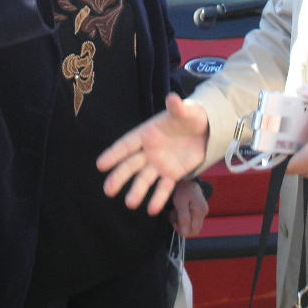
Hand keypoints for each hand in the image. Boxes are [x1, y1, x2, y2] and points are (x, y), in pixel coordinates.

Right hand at [97, 93, 208, 215]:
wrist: (207, 130)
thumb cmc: (191, 117)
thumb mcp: (186, 111)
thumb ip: (177, 108)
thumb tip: (172, 98)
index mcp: (147, 133)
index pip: (127, 145)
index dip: (114, 154)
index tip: (100, 165)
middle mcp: (149, 151)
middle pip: (130, 165)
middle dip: (119, 177)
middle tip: (108, 190)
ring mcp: (159, 164)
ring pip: (145, 179)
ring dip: (137, 191)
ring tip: (130, 204)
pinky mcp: (172, 174)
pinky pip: (164, 187)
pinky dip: (158, 198)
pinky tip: (152, 210)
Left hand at [170, 179, 208, 236]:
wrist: (185, 178)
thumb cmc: (182, 188)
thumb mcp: (180, 202)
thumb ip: (183, 218)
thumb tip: (185, 233)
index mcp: (200, 210)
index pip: (193, 232)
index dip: (182, 230)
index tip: (174, 221)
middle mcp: (204, 212)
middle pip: (193, 230)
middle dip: (181, 226)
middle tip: (174, 215)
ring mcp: (202, 212)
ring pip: (191, 226)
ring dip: (181, 222)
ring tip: (176, 210)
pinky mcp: (199, 211)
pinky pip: (191, 220)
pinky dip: (183, 218)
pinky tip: (179, 210)